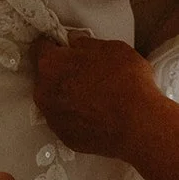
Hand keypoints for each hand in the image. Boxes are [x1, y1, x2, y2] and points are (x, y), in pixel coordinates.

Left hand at [30, 36, 161, 160]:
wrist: (139, 124)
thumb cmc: (125, 79)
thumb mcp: (111, 48)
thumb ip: (85, 43)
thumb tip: (74, 42)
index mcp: (51, 64)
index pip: (40, 47)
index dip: (53, 44)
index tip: (64, 46)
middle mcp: (44, 92)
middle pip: (46, 76)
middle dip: (61, 72)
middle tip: (84, 72)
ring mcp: (52, 118)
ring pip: (54, 99)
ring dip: (67, 95)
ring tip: (92, 96)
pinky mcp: (64, 137)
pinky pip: (66, 120)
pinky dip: (76, 116)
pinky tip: (95, 114)